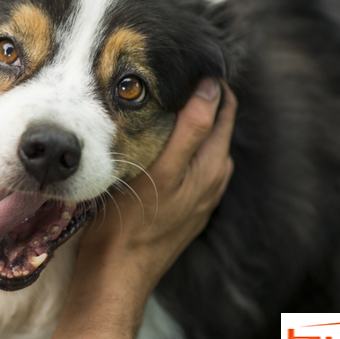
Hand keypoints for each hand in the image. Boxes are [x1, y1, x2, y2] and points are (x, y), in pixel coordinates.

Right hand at [82, 78, 236, 293]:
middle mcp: (213, 181)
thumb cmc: (129, 222)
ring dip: (193, 124)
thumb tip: (211, 90)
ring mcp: (200, 199)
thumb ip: (191, 130)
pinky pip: (193, 168)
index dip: (211, 83)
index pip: (223, 109)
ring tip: (164, 105)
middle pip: (217, 126)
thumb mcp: (161, 170)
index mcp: (211, 166)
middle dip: (203, 100)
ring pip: (204, 148)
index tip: (187, 63)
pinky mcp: (185, 212)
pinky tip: (162, 147)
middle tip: (171, 78)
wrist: (116, 275)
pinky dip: (185, 149)